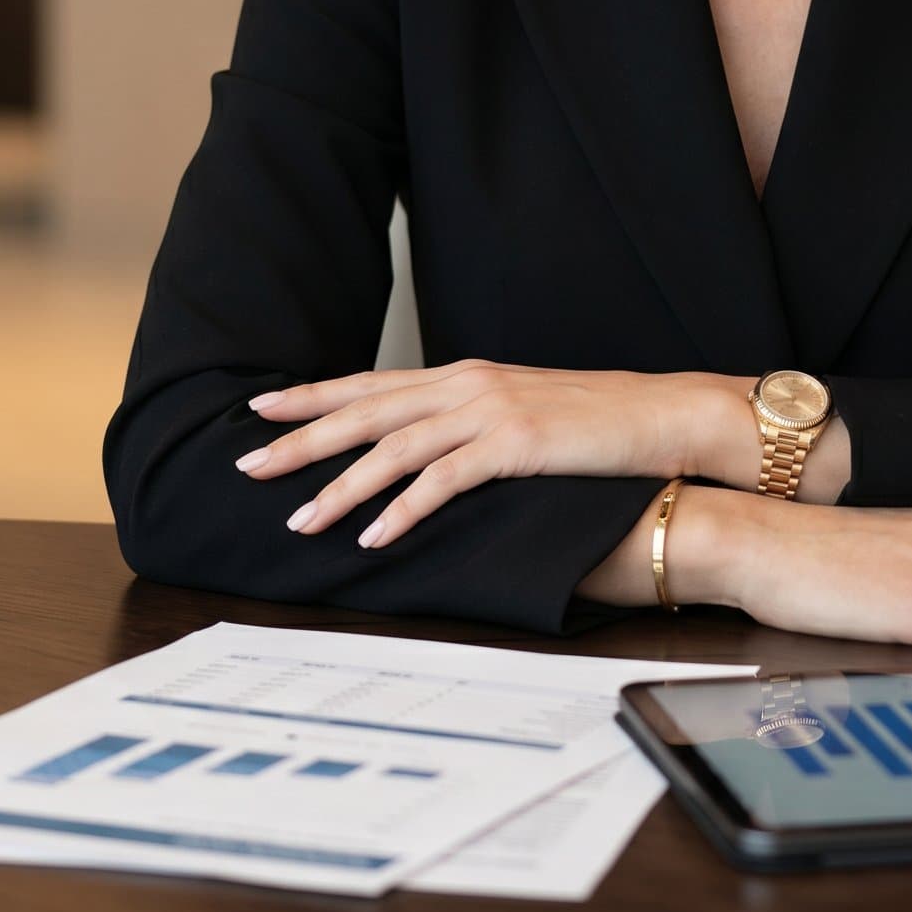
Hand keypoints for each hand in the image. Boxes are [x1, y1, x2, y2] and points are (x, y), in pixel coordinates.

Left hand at [233, 360, 736, 549]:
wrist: (662, 415)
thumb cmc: (598, 422)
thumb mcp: (523, 411)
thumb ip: (473, 421)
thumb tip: (429, 448)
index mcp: (467, 374)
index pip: (373, 383)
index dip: (315, 394)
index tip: (263, 407)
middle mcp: (469, 384)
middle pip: (367, 410)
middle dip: (302, 439)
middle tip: (249, 466)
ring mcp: (490, 411)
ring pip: (393, 447)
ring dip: (340, 486)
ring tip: (299, 521)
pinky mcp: (515, 444)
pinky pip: (442, 481)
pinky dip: (401, 510)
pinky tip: (372, 537)